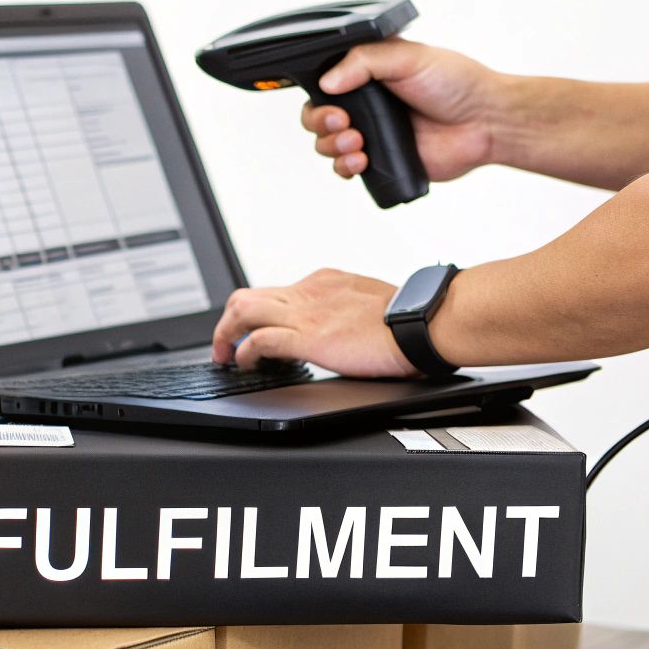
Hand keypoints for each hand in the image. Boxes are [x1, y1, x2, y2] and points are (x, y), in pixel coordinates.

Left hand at [210, 268, 416, 377]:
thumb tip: (336, 331)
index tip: (251, 334)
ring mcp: (306, 312)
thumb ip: (343, 312)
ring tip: (225, 357)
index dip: (255, 316)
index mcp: (322, 282)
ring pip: (242, 310)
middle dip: (227, 323)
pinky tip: (246, 365)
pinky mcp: (309, 336)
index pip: (274, 293)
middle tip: (224, 347)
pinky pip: (259, 339)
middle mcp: (308, 291)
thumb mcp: (366, 304)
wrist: (423, 323)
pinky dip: (244, 353)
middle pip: (247, 296)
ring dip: (225, 335)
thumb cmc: (407, 320)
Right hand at [303, 39, 500, 182]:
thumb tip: (327, 83)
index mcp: (367, 74)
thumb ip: (363, 61)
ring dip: (332, 145)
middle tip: (342, 121)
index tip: (329, 97)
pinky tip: (362, 159)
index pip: (324, 82)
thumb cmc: (457, 83)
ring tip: (357, 141)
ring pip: (327, 144)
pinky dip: (345, 167)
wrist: (486, 121)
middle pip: (317, 116)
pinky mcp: (382, 162)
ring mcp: (372, 134)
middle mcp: (366, 104)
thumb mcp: (408, 56)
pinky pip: (347, 170)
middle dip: (320, 121)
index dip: (318, 92)